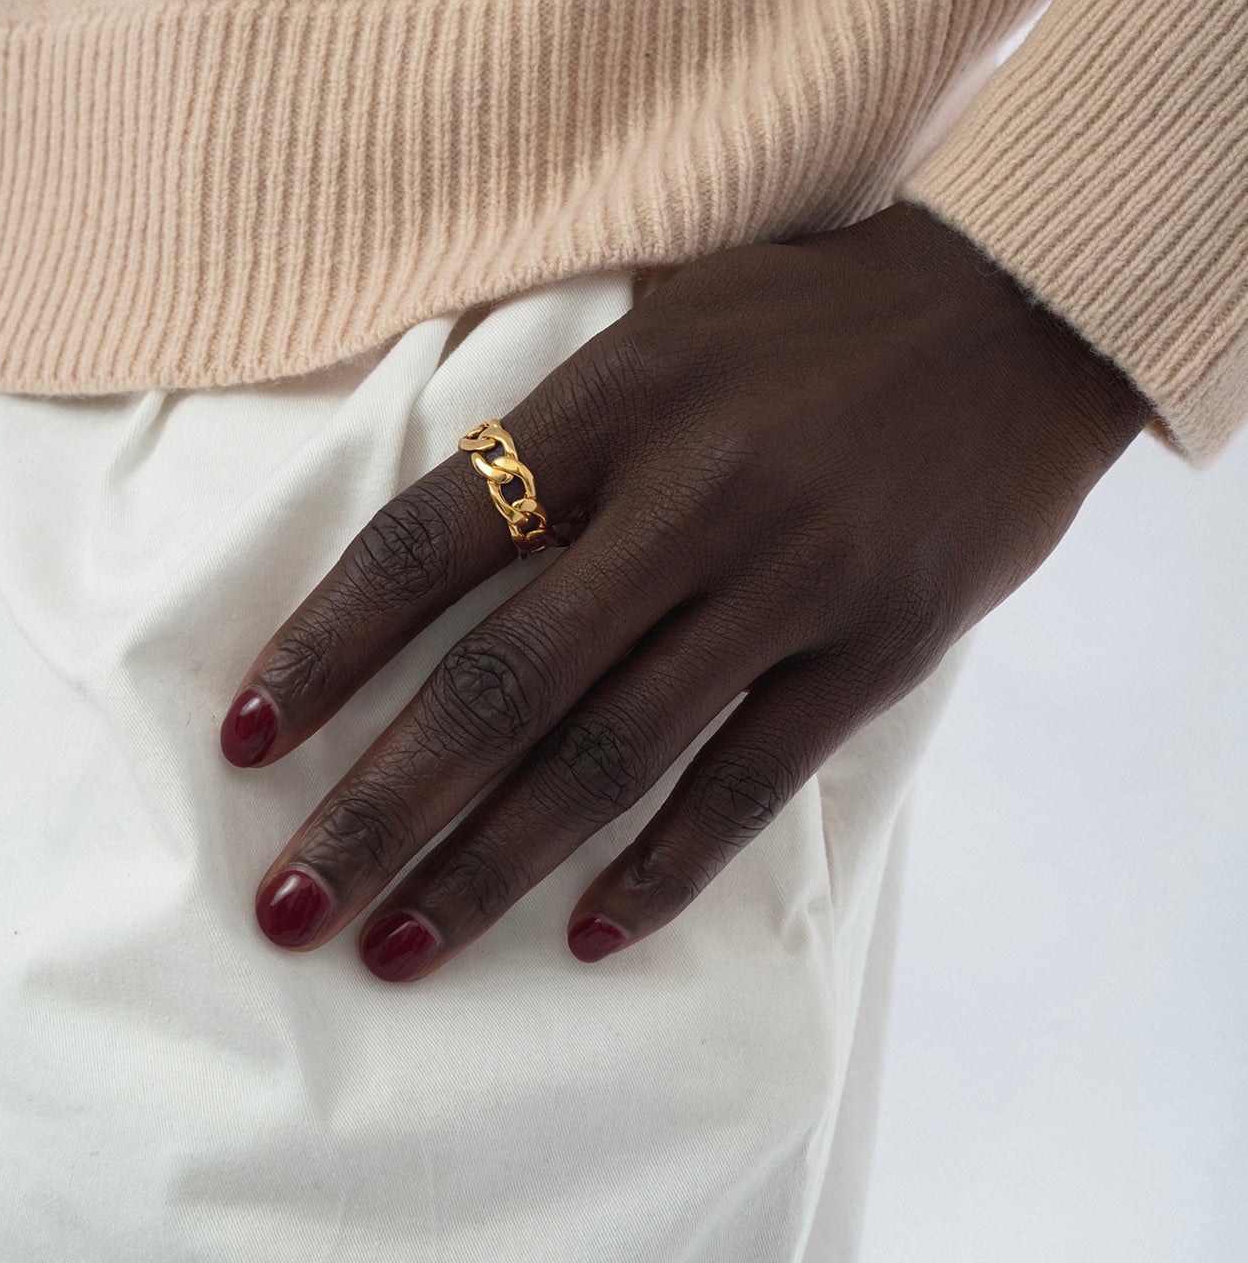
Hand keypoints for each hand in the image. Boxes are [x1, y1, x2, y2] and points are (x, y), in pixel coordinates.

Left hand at [219, 198, 1151, 979]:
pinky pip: (748, 785)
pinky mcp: (874, 649)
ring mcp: (787, 583)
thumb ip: (558, 424)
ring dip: (492, 865)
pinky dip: (662, 870)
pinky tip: (586, 937)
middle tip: (289, 901)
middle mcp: (690, 497)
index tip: (249, 736)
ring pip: (610, 754)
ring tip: (399, 948)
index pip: (430, 541)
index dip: (328, 644)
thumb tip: (435, 541)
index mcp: (614, 401)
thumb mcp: (663, 322)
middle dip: (382, 803)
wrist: (1012, 315)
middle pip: (502, 680)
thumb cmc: (810, 314)